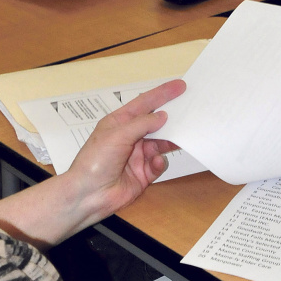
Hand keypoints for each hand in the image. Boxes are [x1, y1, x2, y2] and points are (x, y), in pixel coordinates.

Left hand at [0, 79, 185, 248]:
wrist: (88, 194)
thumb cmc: (96, 160)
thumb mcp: (117, 135)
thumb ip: (142, 124)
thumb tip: (163, 116)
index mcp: (119, 122)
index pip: (144, 103)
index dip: (162, 94)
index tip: (180, 86)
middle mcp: (129, 137)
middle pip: (155, 123)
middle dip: (171, 118)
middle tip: (191, 110)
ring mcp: (137, 156)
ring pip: (160, 144)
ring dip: (170, 141)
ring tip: (184, 135)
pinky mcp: (143, 174)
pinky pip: (158, 164)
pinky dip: (159, 162)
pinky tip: (155, 162)